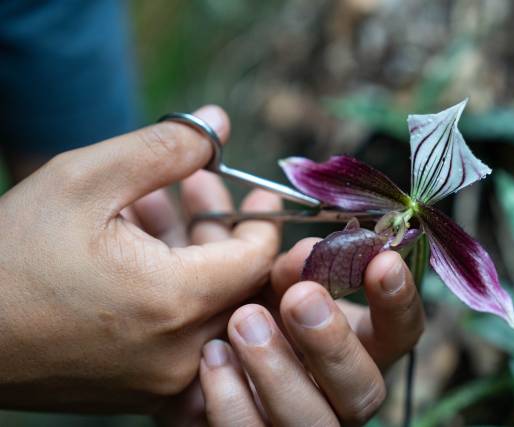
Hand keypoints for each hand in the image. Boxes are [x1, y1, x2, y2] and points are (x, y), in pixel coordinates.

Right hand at [0, 106, 280, 411]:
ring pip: (209, 308)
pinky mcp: (140, 390)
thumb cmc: (9, 257)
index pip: (257, 261)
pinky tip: (143, 249)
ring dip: (196, 253)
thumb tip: (219, 122)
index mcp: (175, 302)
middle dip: (223, 229)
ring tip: (158, 206)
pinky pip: (182, 335)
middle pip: (237, 284)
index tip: (257, 192)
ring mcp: (160, 380)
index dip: (262, 221)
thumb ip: (164, 148)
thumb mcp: (83, 181)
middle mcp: (179, 353)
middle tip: (199, 188)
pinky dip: (176, 290)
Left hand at [165, 239, 425, 425]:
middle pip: (365, 389)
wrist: (190, 349)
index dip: (399, 300)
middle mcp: (336, 389)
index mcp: (353, 342)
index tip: (382, 261)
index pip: (399, 331)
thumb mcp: (257, 273)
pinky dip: (231, 400)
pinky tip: (211, 357)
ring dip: (279, 370)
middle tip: (300, 298)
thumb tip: (265, 201)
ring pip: (312, 421)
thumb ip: (262, 244)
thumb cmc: (241, 304)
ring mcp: (299, 420)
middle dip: (333, 342)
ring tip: (242, 322)